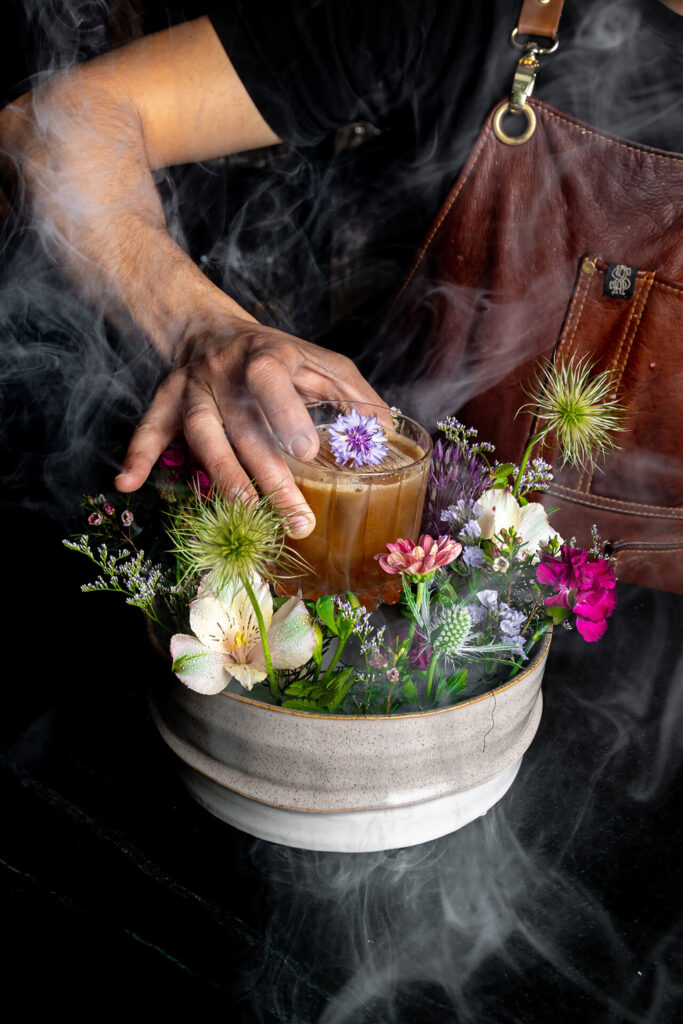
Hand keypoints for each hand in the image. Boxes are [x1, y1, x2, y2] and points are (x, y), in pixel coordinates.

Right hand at [114, 317, 388, 536]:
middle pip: (246, 426)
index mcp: (269, 356)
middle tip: (298, 519)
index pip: (272, 378)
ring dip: (222, 476)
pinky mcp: (167, 402)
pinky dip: (137, 455)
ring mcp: (194, 388)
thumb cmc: (279, 355)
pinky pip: (149, 428)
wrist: (212, 328)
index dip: (286, 412)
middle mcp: (226, 372)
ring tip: (242, 515)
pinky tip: (126, 484)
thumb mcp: (320, 361)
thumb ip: (352, 392)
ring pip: (204, 434)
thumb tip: (384, 428)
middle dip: (271, 476)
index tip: (308, 453)